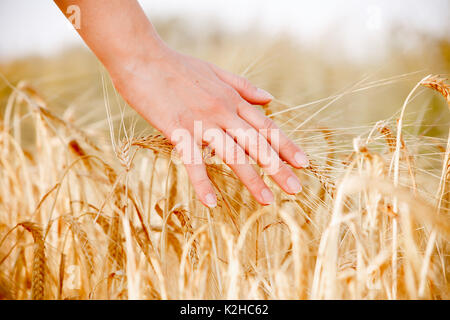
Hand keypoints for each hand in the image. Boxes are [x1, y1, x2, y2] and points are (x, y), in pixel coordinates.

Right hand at [109, 45, 308, 207]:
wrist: (142, 56)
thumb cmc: (177, 65)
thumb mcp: (216, 72)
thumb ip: (244, 87)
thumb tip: (270, 98)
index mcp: (232, 99)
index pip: (266, 126)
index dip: (286, 146)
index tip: (303, 163)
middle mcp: (223, 111)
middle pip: (256, 143)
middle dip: (278, 168)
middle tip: (295, 189)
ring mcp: (201, 121)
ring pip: (232, 154)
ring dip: (251, 179)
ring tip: (266, 200)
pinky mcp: (178, 129)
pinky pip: (193, 160)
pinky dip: (202, 182)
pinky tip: (211, 202)